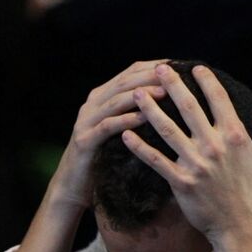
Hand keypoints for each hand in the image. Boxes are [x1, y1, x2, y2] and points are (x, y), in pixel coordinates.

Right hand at [50, 60, 168, 210]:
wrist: (73, 185)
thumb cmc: (104, 158)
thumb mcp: (119, 129)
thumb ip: (135, 112)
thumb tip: (169, 101)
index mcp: (102, 97)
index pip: (130, 73)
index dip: (153, 67)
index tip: (177, 65)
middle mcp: (93, 104)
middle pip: (124, 82)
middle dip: (149, 76)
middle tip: (173, 74)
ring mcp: (86, 121)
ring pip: (115, 101)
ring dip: (141, 95)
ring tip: (164, 92)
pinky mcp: (84, 140)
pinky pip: (107, 127)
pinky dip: (125, 120)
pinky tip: (144, 118)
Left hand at [123, 63, 251, 251]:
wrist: (243, 230)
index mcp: (237, 137)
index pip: (218, 99)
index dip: (206, 81)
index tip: (195, 68)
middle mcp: (215, 146)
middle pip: (188, 107)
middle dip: (172, 84)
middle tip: (159, 69)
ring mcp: (196, 164)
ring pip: (167, 129)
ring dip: (149, 109)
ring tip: (136, 93)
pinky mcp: (181, 182)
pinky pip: (156, 160)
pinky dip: (139, 147)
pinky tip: (126, 134)